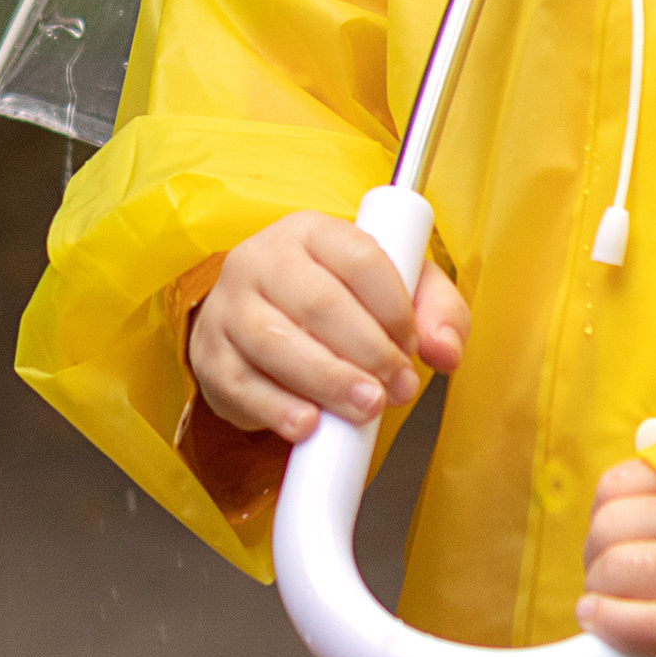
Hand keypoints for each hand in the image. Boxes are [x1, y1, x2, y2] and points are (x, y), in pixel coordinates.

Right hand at [187, 209, 469, 443]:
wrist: (263, 318)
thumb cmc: (339, 301)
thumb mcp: (395, 291)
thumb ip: (436, 314)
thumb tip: (446, 351)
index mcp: (313, 231)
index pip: (358, 256)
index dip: (393, 306)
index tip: (412, 343)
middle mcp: (262, 258)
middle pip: (317, 301)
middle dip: (367, 351)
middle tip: (398, 388)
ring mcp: (228, 306)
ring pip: (274, 342)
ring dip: (327, 381)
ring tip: (365, 408)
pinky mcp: (209, 356)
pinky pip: (240, 384)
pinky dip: (277, 409)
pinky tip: (309, 425)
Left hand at [577, 461, 655, 656]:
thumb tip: (647, 435)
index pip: (621, 482)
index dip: (605, 513)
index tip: (615, 535)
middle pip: (609, 527)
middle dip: (596, 555)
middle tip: (608, 576)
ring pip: (613, 571)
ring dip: (599, 591)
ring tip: (609, 602)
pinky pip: (633, 622)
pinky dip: (607, 624)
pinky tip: (604, 624)